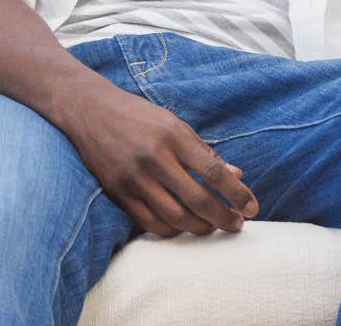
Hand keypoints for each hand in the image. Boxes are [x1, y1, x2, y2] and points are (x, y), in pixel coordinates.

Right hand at [56, 78, 258, 237]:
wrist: (88, 110)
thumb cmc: (137, 115)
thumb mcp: (174, 125)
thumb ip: (203, 152)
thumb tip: (236, 176)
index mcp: (173, 135)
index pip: (213, 172)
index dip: (237, 194)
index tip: (252, 207)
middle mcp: (154, 157)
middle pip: (198, 200)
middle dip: (224, 217)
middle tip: (236, 224)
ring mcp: (134, 177)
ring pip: (176, 217)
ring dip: (200, 228)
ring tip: (212, 227)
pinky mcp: (118, 191)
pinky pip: (150, 222)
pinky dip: (172, 230)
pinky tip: (183, 227)